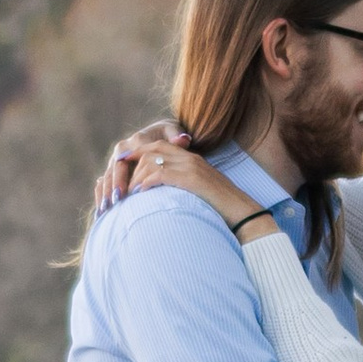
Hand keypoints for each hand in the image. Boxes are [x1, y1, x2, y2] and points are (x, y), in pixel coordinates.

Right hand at [94, 118, 184, 215]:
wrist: (157, 132)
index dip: (128, 174)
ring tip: (105, 209)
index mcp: (136, 140)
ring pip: (107, 176)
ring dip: (104, 193)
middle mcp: (123, 148)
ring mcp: (116, 159)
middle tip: (115, 201)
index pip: (128, 157)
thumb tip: (183, 140)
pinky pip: (103, 182)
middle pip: (115, 169)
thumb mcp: (173, 132)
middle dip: (114, 185)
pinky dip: (100, 196)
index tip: (130, 190)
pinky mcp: (113, 168)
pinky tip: (101, 211)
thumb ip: (177, 136)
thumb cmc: (168, 134)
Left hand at [125, 140, 256, 227]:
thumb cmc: (221, 209)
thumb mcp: (199, 191)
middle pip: (151, 150)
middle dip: (131, 165)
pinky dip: (146, 182)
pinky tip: (140, 195)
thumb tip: (163, 192)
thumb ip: (182, 185)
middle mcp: (190, 158)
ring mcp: (192, 167)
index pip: (158, 146)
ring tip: (128, 195)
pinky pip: (161, 174)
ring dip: (135, 178)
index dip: (137, 152)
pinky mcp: (192, 179)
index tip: (121, 163)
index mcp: (192, 159)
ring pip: (152, 161)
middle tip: (118, 181)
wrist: (244, 215)